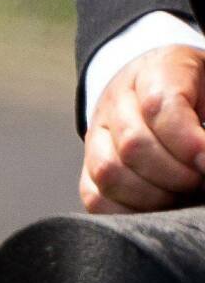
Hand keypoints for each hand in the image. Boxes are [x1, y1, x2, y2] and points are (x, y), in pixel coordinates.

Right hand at [82, 46, 204, 212]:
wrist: (161, 87)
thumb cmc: (199, 93)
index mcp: (156, 70)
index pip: (159, 106)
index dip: (187, 142)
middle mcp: (117, 100)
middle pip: (133, 144)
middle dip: (175, 174)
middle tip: (199, 181)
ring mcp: (97, 134)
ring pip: (109, 173)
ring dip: (153, 197)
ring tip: (181, 196)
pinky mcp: (88, 168)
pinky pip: (96, 198)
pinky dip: (128, 212)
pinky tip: (157, 209)